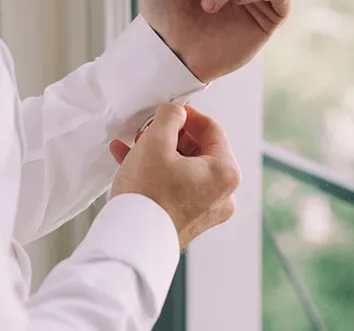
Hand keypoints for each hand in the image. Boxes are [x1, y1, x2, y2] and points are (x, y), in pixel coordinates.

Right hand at [109, 103, 239, 250]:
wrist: (131, 243)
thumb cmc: (147, 195)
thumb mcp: (156, 142)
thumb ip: (170, 117)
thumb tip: (176, 112)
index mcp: (226, 173)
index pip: (212, 129)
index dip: (187, 115)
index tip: (168, 110)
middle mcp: (222, 194)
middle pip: (198, 149)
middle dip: (169, 136)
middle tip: (147, 129)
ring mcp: (206, 210)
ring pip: (183, 167)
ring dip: (158, 152)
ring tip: (133, 144)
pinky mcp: (187, 220)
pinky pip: (175, 186)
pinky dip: (156, 172)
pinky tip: (128, 161)